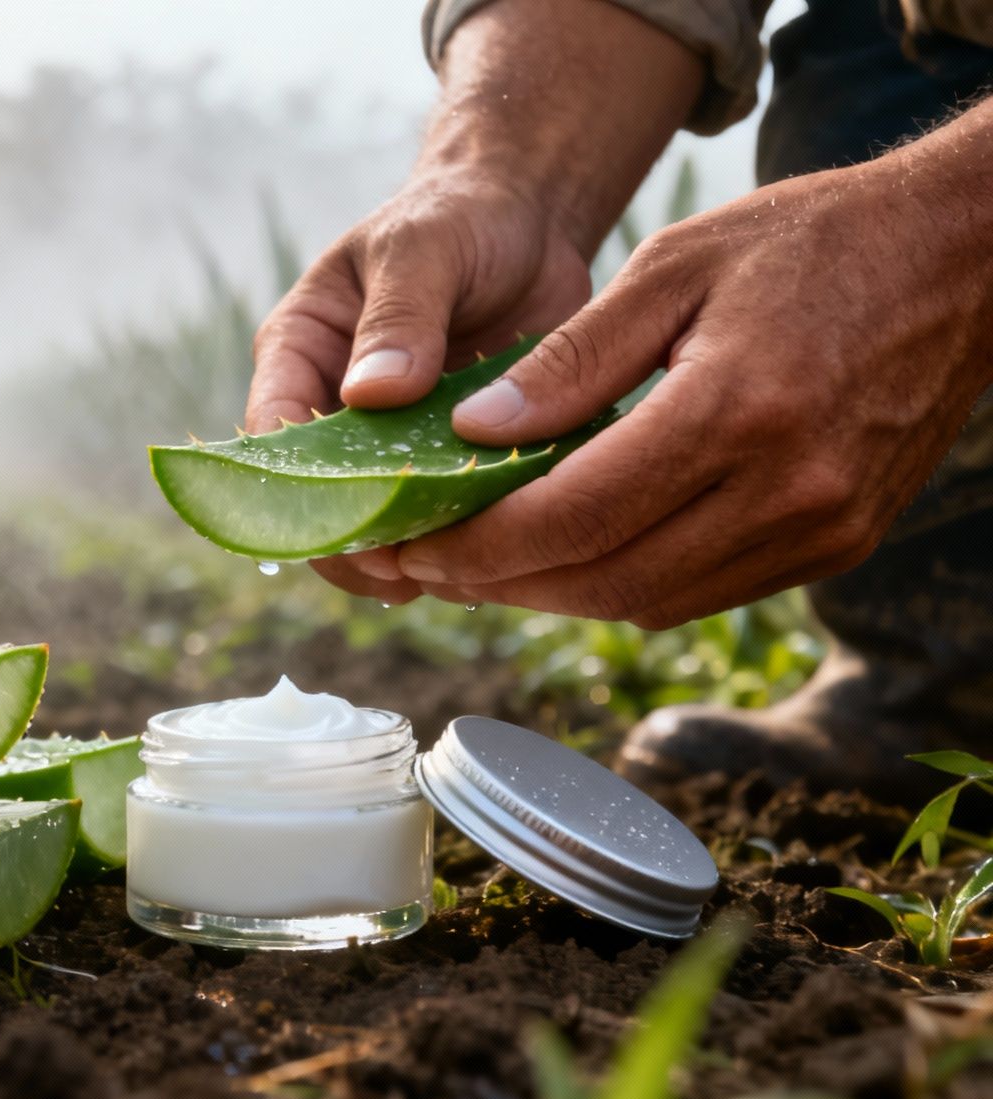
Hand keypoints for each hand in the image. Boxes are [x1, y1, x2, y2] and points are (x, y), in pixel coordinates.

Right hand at [245, 174, 591, 603]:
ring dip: (409, 555)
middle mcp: (331, 409)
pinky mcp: (444, 459)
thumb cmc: (457, 219)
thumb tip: (370, 396)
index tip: (348, 520)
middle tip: (407, 569)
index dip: (295, 488)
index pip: (270, 434)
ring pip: (373, 524)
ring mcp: (387, 442)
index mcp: (299, 354)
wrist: (527, 222)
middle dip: (354, 541)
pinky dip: (462, 541)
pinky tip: (492, 554)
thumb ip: (399, 317)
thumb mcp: (423, 250)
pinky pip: (439, 518)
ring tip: (452, 570)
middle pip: (315, 500)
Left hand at [389, 135, 992, 627]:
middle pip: (607, 580)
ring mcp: (824, 527)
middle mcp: (787, 489)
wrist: (962, 254)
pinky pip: (707, 593)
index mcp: (737, 410)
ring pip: (653, 601)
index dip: (482, 548)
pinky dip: (629, 582)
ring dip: (560, 594)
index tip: (415, 548)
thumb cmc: (809, 242)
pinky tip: (577, 551)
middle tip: (433, 566)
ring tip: (488, 563)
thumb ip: (570, 360)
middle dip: (505, 585)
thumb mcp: (674, 267)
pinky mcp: (842, 543)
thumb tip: (471, 433)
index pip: (575, 518)